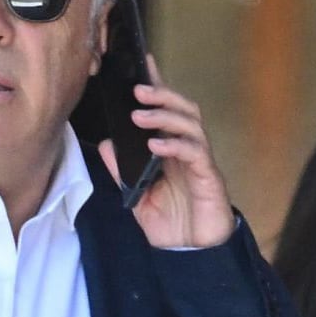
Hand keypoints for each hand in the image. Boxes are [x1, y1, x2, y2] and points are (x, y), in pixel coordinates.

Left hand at [97, 56, 233, 247]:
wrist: (191, 253)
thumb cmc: (170, 222)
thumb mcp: (137, 195)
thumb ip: (122, 171)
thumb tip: (106, 144)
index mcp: (172, 150)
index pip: (166, 111)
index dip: (158, 86)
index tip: (144, 63)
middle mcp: (188, 150)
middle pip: (183, 109)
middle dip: (162, 94)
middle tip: (138, 89)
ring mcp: (200, 162)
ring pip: (191, 125)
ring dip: (165, 116)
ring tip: (140, 115)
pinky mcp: (209, 178)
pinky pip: (195, 154)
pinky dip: (175, 145)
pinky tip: (156, 145)